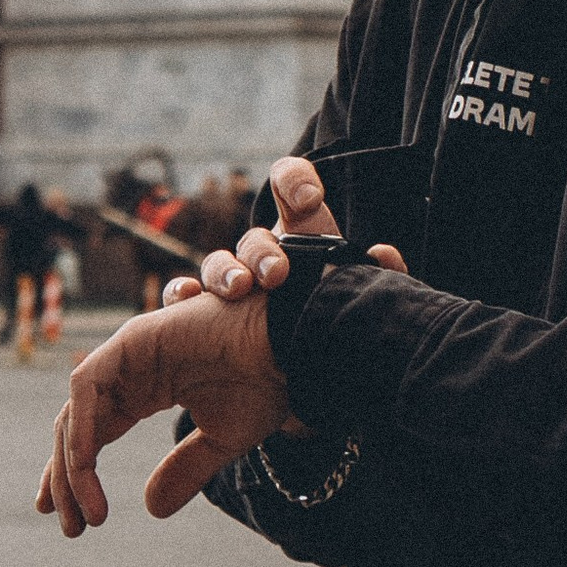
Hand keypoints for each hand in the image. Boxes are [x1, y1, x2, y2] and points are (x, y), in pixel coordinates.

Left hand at [37, 157, 404, 535]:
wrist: (292, 348)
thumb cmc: (264, 386)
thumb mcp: (218, 444)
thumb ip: (182, 472)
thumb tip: (150, 510)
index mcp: (147, 389)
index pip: (94, 432)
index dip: (75, 474)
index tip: (71, 518)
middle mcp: (132, 369)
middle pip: (76, 424)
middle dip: (64, 477)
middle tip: (69, 524)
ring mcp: (130, 352)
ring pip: (76, 409)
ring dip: (70, 462)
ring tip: (83, 511)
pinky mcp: (133, 339)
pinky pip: (88, 386)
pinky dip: (82, 428)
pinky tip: (86, 467)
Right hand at [157, 156, 406, 314]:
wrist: (296, 383)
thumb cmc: (323, 332)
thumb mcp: (346, 304)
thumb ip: (371, 279)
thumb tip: (386, 256)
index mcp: (299, 240)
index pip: (290, 189)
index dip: (294, 182)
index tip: (306, 199)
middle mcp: (260, 257)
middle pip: (255, 241)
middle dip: (264, 251)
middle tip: (277, 275)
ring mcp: (230, 286)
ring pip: (218, 265)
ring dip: (225, 272)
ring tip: (236, 289)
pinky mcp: (202, 318)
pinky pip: (183, 296)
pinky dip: (181, 293)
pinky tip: (185, 299)